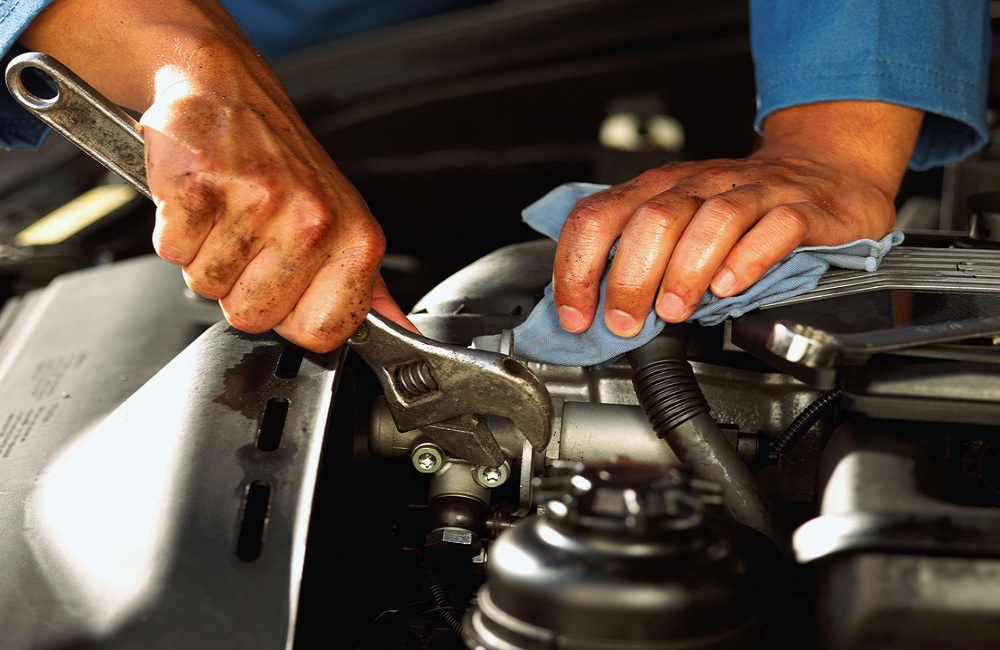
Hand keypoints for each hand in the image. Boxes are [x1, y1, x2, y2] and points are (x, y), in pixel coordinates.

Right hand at [23, 0, 408, 351]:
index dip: (292, 317)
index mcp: (356, 239)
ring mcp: (256, 203)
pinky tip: (201, 199)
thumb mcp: (345, 223)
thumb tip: (400, 331)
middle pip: (253, 317)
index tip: (287, 286)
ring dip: (207, 256)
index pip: (322, 333)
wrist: (228, 91)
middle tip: (250, 238)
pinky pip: (172, 251)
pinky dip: (176, 231)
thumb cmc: (284, 162)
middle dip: (240, 286)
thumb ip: (368, 286)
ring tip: (226, 213)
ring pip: (207, 286)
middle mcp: (312, 221)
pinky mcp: (198, 187)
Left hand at [552, 101, 923, 336]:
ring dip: (684, 271)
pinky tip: (728, 288)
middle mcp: (699, 184)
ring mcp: (751, 192)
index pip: (598, 216)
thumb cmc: (739, 208)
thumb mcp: (677, 224)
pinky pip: (774, 227)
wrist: (822, 170)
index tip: (576, 315)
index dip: (577, 267)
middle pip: (653, 220)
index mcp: (658, 188)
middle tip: (625, 322)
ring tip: (673, 311)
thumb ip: (636, 258)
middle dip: (630, 278)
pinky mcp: (798, 208)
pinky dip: (747, 260)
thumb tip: (589, 312)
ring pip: (711, 220)